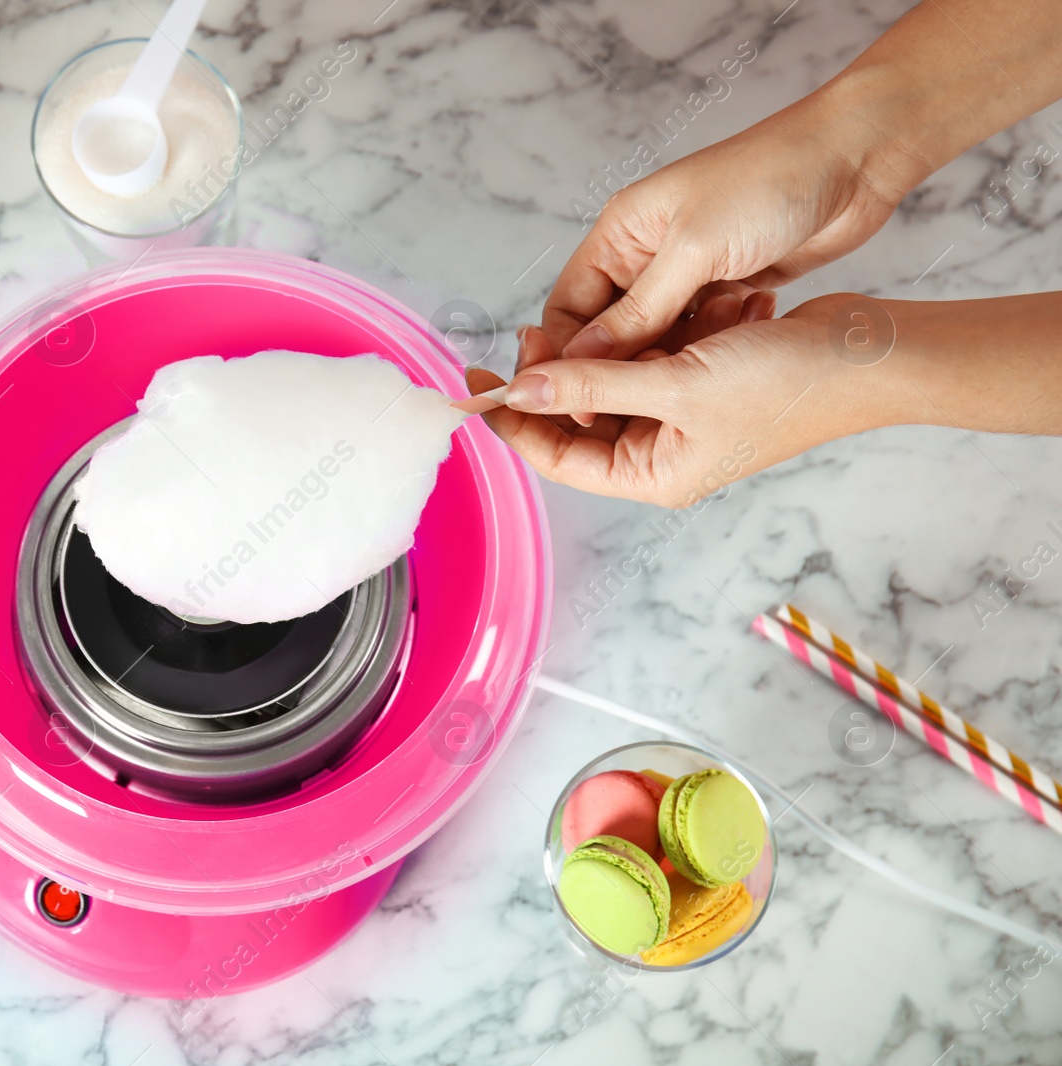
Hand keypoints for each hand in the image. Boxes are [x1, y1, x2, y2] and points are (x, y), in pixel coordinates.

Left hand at [470, 295, 887, 507]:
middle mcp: (661, 452)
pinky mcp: (704, 380)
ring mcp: (683, 417)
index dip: (514, 421)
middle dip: (559, 372)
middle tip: (531, 330)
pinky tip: (665, 308)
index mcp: (650, 473)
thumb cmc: (788, 383)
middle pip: (580, 418)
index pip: (557, 456)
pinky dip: (650, 333)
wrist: (871, 351)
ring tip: (605, 312)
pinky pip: (653, 357)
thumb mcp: (675, 383)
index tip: (477, 383)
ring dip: (609, 347)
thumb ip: (593, 383)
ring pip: (615, 381)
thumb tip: (524, 389)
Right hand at [542, 95, 906, 365]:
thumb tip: (582, 359)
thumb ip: (638, 311)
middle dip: (622, 366)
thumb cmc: (771, 180)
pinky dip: (709, 346)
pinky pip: (698, 333)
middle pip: (608, 330)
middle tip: (644, 398)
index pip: (568, 308)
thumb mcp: (695, 250)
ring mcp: (687, 272)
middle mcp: (644, 255)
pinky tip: (734, 347)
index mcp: (620, 233)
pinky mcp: (725, 287)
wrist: (856, 159)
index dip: (567, 356)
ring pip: (655, 338)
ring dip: (672, 358)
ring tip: (702, 365)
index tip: (581, 399)